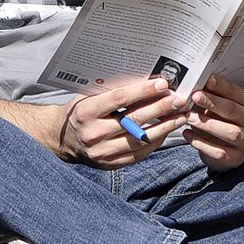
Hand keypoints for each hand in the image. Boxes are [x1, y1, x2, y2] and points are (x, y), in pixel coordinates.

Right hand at [56, 78, 187, 167]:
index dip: (143, 91)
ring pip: (140, 139)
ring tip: (181, 116)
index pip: (119, 99)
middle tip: (179, 100)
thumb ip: (111, 91)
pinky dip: (155, 142)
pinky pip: (139, 154)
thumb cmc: (79, 112)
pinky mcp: (110, 164)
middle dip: (160, 108)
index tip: (162, 84)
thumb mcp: (88, 96)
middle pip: (134, 119)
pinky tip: (167, 131)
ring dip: (164, 127)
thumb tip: (144, 79)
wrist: (62, 139)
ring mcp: (102, 152)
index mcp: (86, 112)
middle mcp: (93, 133)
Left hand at [177, 74, 243, 172]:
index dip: (220, 86)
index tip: (206, 80)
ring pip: (230, 132)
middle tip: (195, 96)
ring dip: (207, 124)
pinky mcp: (235, 158)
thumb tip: (194, 82)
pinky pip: (219, 151)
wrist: (227, 149)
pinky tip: (187, 134)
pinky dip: (201, 143)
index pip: (236, 92)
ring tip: (189, 117)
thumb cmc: (219, 122)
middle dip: (213, 102)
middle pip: (233, 111)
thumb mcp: (217, 107)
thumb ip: (209, 95)